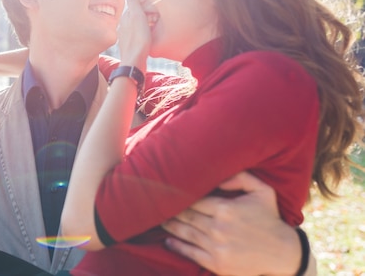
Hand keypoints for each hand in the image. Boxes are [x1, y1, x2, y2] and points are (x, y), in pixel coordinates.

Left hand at [118, 0, 149, 69]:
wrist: (135, 63)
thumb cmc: (138, 40)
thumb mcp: (137, 17)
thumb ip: (133, 3)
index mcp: (125, 19)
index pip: (134, 6)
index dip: (143, 2)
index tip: (153, 1)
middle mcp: (124, 28)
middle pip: (136, 15)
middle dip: (145, 12)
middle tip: (157, 12)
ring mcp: (127, 38)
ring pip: (137, 25)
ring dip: (146, 22)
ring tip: (156, 22)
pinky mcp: (132, 46)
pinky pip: (139, 35)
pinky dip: (145, 32)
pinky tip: (151, 35)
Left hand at [161, 172, 300, 275]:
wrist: (283, 253)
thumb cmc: (270, 218)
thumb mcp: (262, 191)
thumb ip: (241, 177)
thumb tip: (218, 176)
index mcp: (226, 208)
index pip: (194, 200)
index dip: (180, 196)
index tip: (168, 191)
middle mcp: (219, 228)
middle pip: (186, 216)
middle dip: (171, 210)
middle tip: (156, 204)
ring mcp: (217, 247)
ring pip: (185, 233)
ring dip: (169, 226)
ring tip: (158, 220)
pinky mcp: (217, 263)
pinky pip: (191, 253)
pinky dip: (176, 246)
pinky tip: (168, 240)